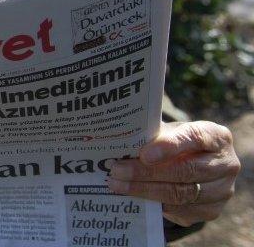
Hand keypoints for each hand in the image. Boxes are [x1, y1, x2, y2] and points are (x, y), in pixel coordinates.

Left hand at [107, 121, 240, 226]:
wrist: (193, 164)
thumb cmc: (176, 143)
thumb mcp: (168, 132)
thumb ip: (152, 135)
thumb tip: (121, 143)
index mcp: (217, 137)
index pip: (195, 138)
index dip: (169, 146)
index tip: (144, 154)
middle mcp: (226, 164)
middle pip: (186, 171)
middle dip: (147, 172)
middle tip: (118, 171)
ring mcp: (222, 191)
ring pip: (181, 194)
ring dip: (145, 190)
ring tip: (118, 185)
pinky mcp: (211, 211)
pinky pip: (180, 211)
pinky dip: (154, 204)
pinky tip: (132, 196)